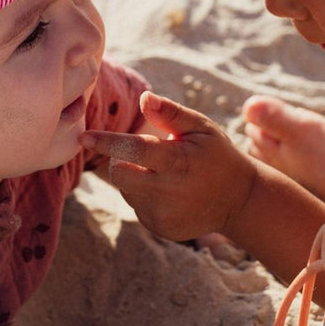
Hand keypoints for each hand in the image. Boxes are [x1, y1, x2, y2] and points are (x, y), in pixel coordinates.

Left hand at [79, 92, 257, 241]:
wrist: (240, 200)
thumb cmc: (216, 154)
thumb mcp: (201, 127)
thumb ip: (170, 113)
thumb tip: (144, 97)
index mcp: (178, 161)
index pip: (134, 151)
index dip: (107, 143)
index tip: (84, 137)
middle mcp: (168, 192)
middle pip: (119, 174)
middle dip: (119, 159)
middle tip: (141, 152)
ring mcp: (163, 215)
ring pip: (126, 189)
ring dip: (133, 176)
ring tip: (162, 172)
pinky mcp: (160, 228)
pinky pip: (136, 205)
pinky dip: (143, 194)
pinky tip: (167, 190)